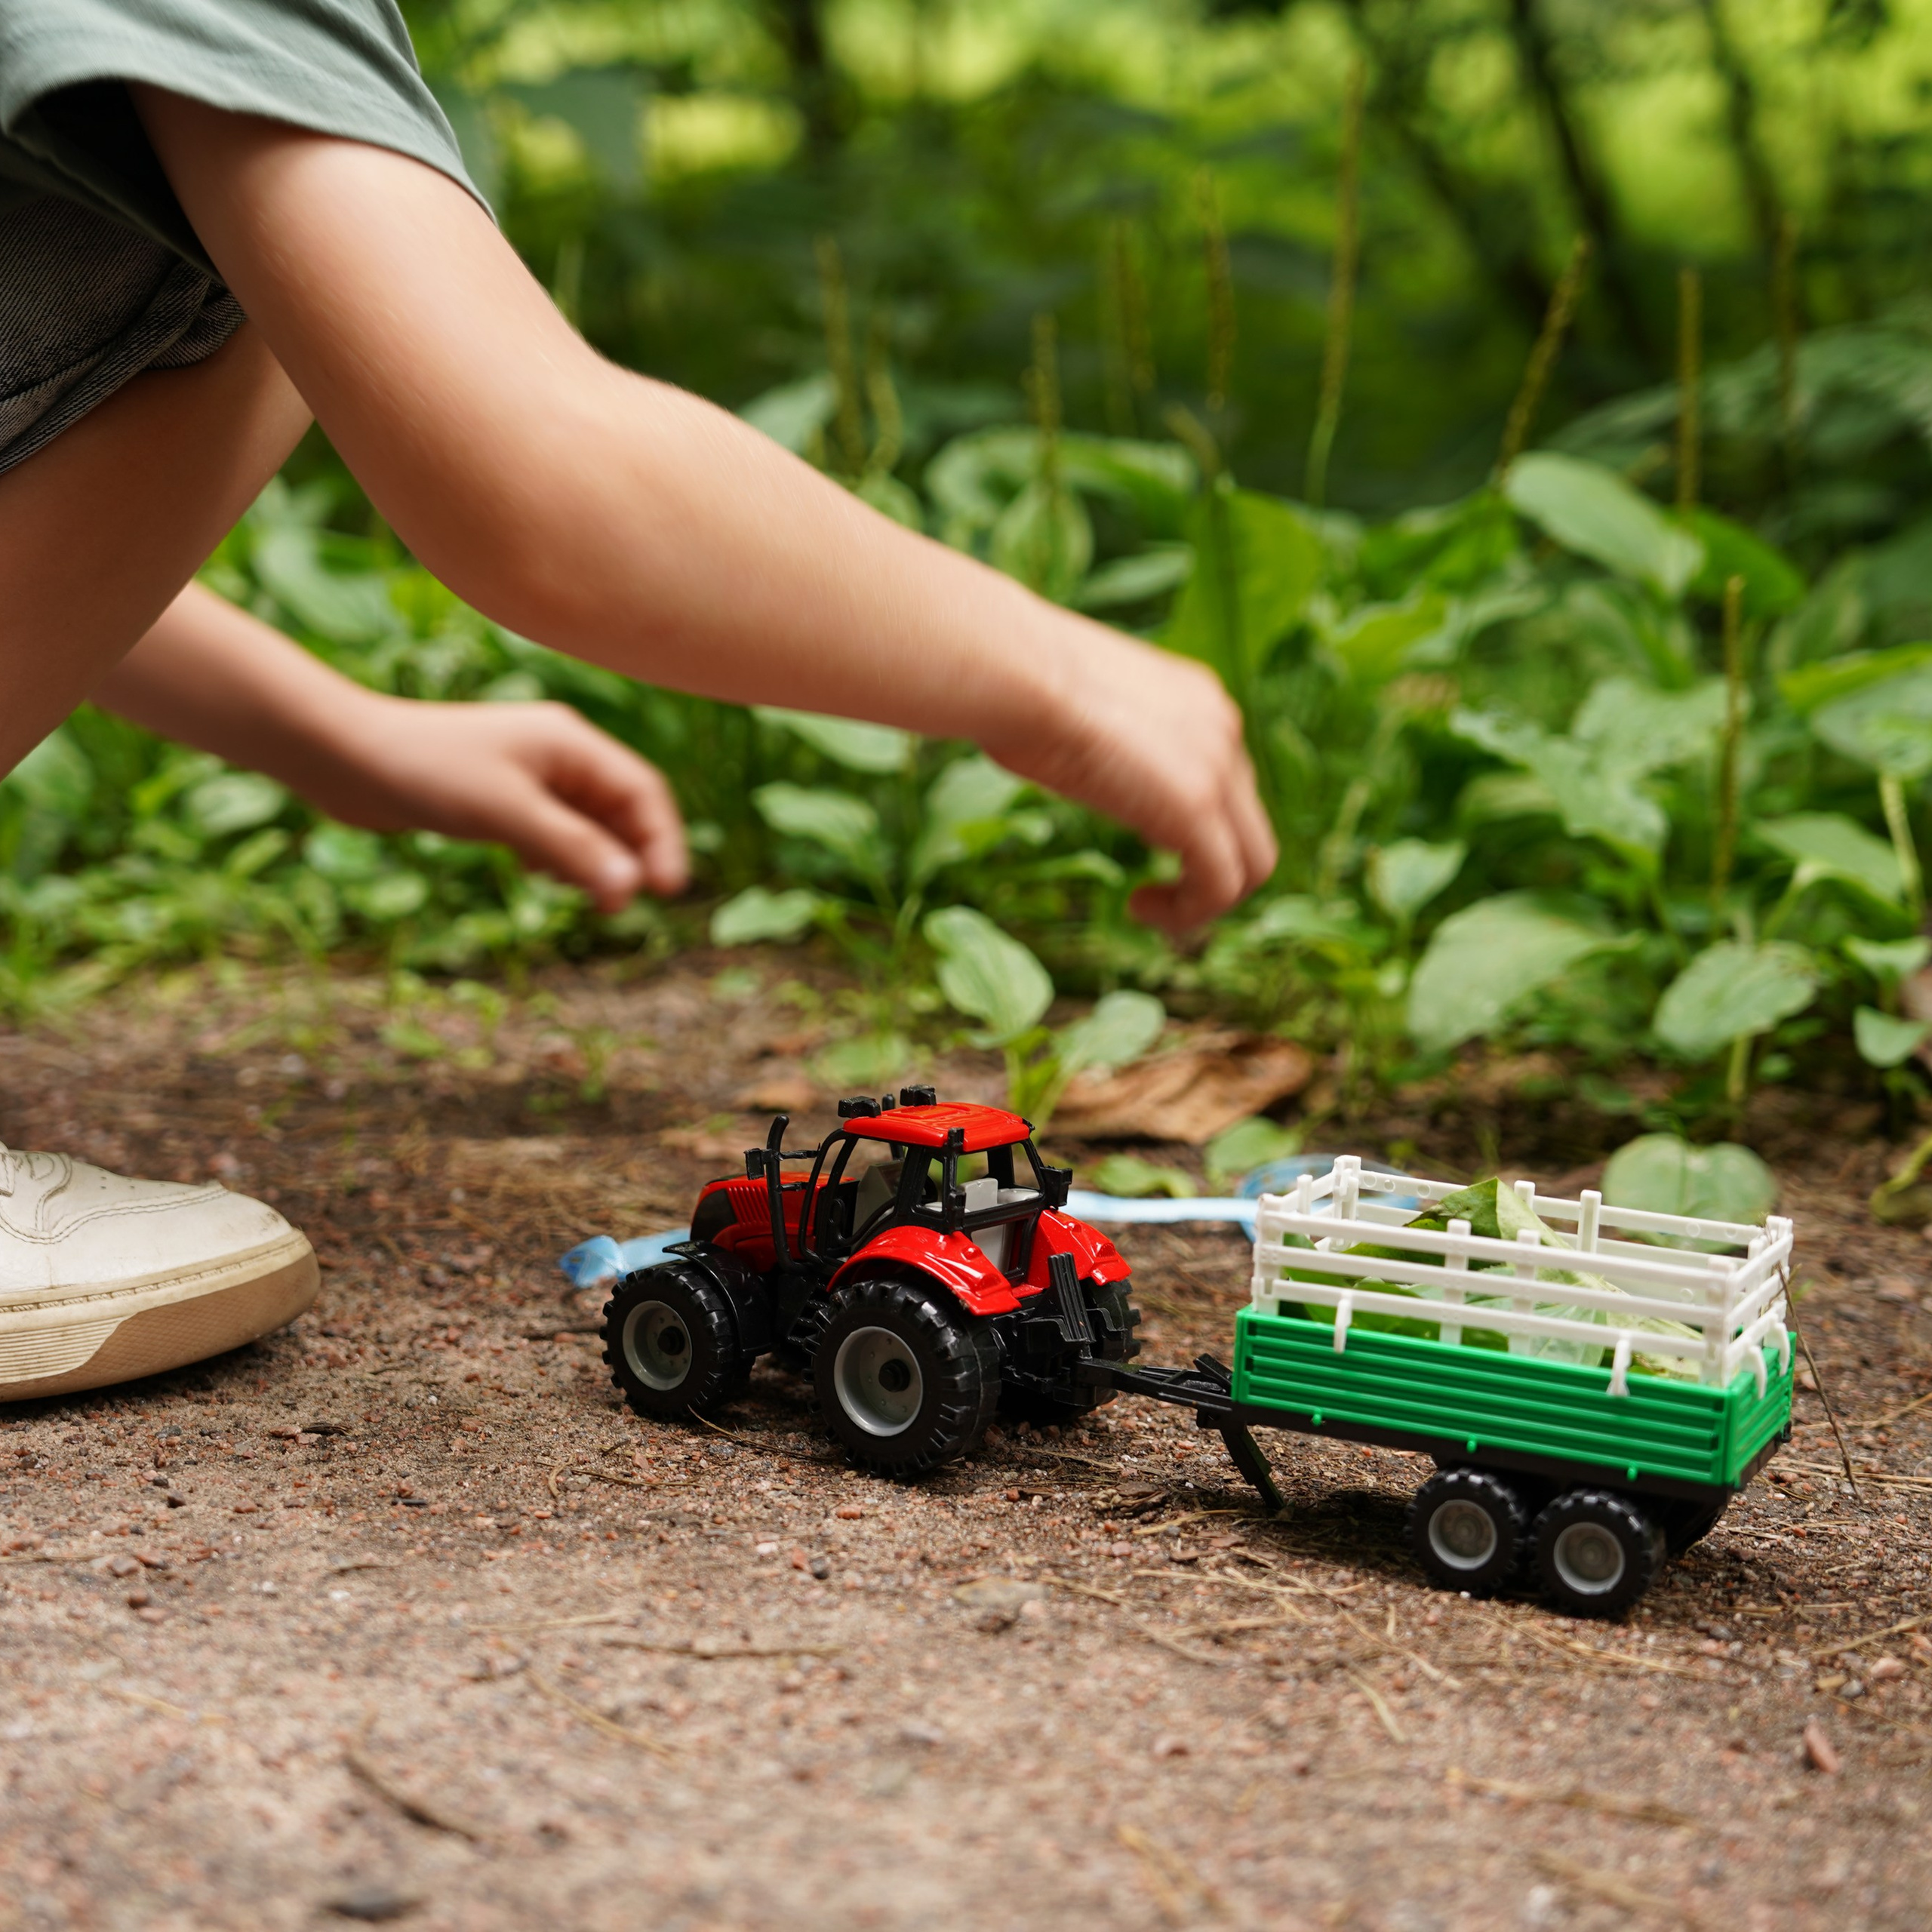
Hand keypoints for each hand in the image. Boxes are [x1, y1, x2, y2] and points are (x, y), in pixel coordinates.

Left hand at [315, 695, 687, 911]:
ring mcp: (529, 774)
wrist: (344, 755)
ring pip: (586, 823)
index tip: (666, 891)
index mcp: (570, 742)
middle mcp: (558, 754)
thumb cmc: (425, 771)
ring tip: (592, 901)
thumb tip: (629, 888)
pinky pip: (552, 828)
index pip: (642, 792)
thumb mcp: (507, 813)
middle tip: (624, 907)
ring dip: (595, 861)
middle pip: (621, 809)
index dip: (662, 842)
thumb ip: (571, 849)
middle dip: (630, 857)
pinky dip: (559, 856)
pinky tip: (540, 875)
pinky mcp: (500, 795)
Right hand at [985, 620, 1277, 933]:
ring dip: (1204, 898)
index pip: (1225, 777)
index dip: (1192, 824)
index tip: (1141, 843)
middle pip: (1248, 822)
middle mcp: (1223, 728)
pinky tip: (1137, 908)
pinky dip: (1189, 914)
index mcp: (1197, 698)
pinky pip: (1222, 885)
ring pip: (1252, 860)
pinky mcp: (1198, 809)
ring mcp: (1218, 768)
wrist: (1014, 671)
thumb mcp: (1072, 705)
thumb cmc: (1014, 682)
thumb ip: (1095, 730)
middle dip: (1207, 866)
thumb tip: (1060, 748)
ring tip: (1148, 908)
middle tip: (1153, 889)